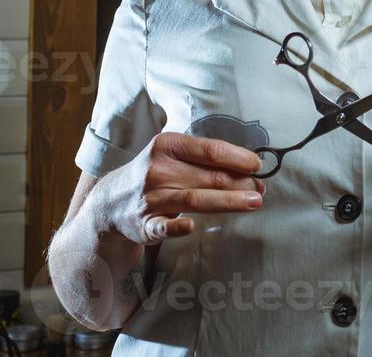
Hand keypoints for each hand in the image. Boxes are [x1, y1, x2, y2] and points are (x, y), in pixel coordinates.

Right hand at [97, 133, 265, 244]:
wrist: (110, 202)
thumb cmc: (154, 174)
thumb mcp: (171, 154)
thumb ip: (203, 157)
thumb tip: (248, 165)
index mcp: (166, 145)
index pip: (209, 150)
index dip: (237, 157)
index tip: (257, 165)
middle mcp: (157, 169)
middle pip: (208, 176)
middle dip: (240, 182)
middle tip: (262, 188)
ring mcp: (150, 198)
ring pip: (195, 199)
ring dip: (228, 201)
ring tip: (255, 202)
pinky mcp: (144, 224)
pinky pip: (162, 227)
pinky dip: (176, 227)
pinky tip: (192, 227)